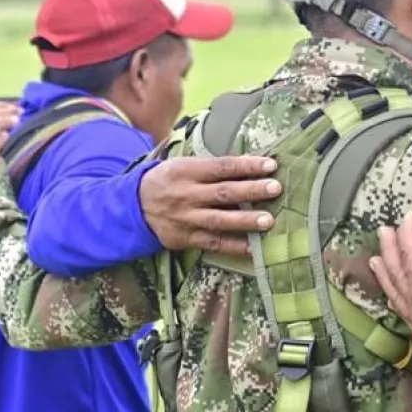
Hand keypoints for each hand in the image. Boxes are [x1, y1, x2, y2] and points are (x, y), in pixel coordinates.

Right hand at [138, 156, 281, 254]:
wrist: (135, 206)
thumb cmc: (167, 180)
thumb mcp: (182, 165)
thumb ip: (211, 167)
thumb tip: (249, 165)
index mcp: (186, 171)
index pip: (222, 167)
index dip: (247, 165)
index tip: (271, 164)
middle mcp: (186, 195)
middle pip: (224, 193)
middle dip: (252, 190)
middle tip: (276, 188)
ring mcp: (186, 218)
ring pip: (219, 220)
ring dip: (245, 221)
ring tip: (268, 221)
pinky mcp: (186, 238)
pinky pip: (213, 243)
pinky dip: (234, 246)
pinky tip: (253, 247)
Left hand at [370, 213, 411, 376]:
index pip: (409, 253)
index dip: (407, 233)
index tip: (408, 216)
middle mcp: (411, 302)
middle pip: (394, 270)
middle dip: (389, 248)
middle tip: (382, 231)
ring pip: (393, 290)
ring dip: (384, 272)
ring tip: (374, 260)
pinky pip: (399, 308)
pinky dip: (393, 297)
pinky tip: (393, 299)